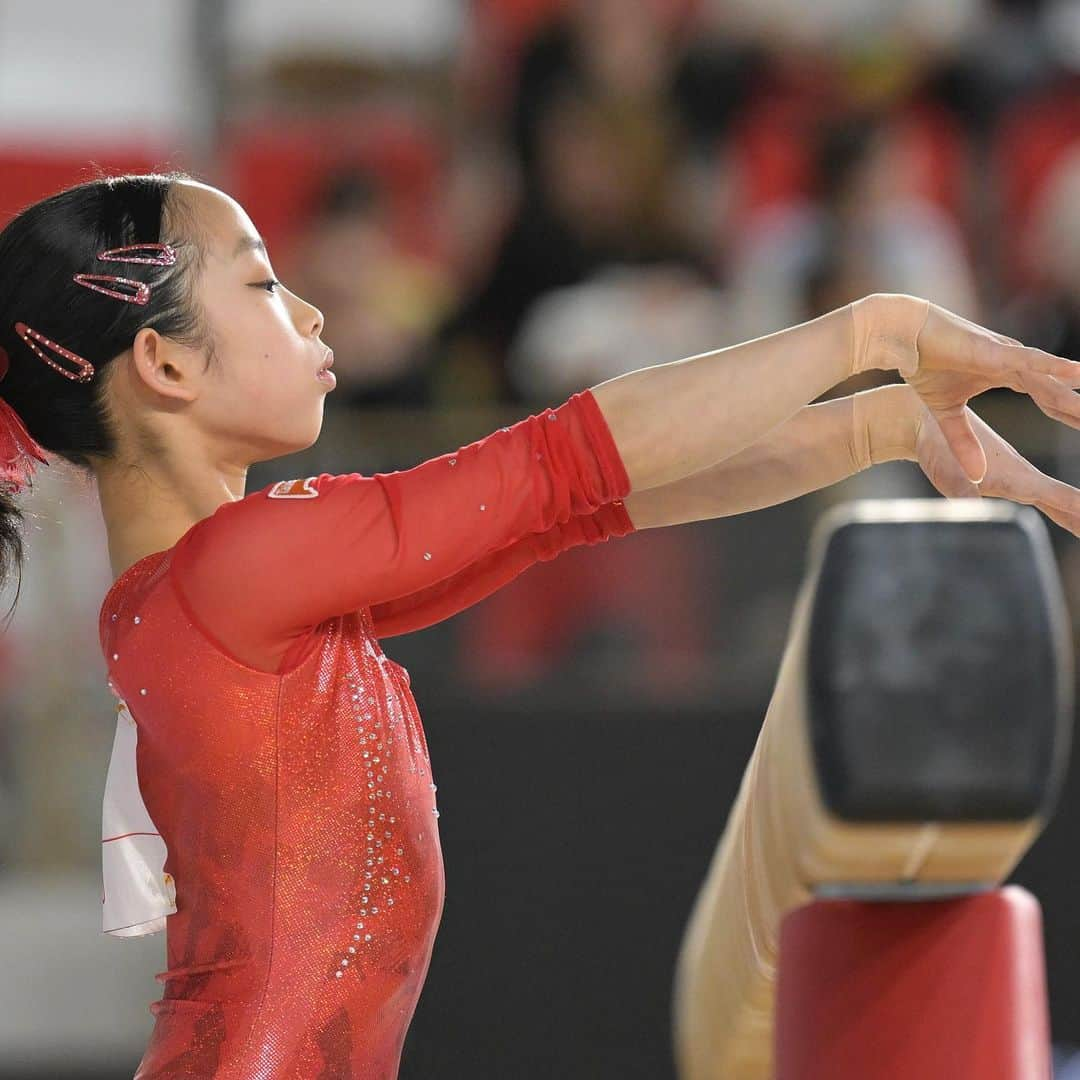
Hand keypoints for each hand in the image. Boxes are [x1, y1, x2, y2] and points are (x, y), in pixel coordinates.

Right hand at [855, 294, 1079, 485]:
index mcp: (1006, 374)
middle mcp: (1014, 363)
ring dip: (1074, 397)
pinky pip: (1031, 361)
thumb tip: (977, 477)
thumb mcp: (946, 415)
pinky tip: (1077, 374)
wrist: (903, 338)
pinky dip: (1055, 368)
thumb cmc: (924, 366)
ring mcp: (1007, 355)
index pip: (1047, 397)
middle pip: (1056, 391)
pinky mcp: (994, 351)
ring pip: (1051, 380)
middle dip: (1078, 410)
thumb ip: (964, 442)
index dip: (1068, 413)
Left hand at [913, 398, 1079, 536]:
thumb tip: (971, 506)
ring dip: (1077, 514)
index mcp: (1018, 477)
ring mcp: (1018, 475)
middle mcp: (1024, 476)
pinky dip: (1061, 505)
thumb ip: (963, 491)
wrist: (925, 424)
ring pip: (1057, 500)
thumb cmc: (935, 450)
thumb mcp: (947, 473)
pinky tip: (1064, 513)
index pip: (1060, 499)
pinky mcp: (1007, 476)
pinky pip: (1043, 495)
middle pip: (1065, 503)